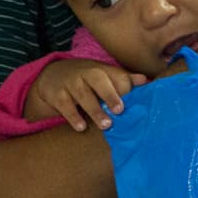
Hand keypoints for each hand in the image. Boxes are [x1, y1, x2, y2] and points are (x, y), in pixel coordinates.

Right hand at [28, 60, 146, 132]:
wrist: (52, 75)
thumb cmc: (87, 79)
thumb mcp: (104, 76)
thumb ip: (124, 80)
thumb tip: (145, 81)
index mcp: (103, 70)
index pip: (118, 77)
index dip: (126, 89)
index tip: (134, 103)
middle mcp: (87, 74)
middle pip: (100, 82)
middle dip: (110, 95)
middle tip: (120, 111)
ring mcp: (71, 83)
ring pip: (83, 95)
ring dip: (95, 110)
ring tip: (105, 125)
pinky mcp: (57, 95)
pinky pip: (65, 105)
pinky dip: (73, 116)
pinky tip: (81, 127)